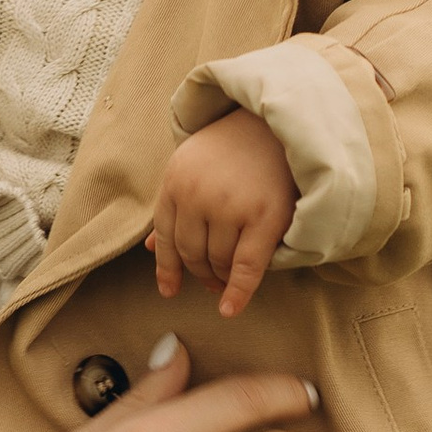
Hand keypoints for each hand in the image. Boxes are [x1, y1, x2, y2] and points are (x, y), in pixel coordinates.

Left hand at [151, 111, 297, 315]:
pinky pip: (246, 267)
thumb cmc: (235, 147)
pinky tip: (229, 309)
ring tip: (230, 278)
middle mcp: (197, 195)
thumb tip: (151, 248)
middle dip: (200, 272)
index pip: (166, 237)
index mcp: (175, 181)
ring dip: (222, 277)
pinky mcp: (264, 216)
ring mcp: (229, 206)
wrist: (279, 122)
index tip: (169, 290)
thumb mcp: (193, 167)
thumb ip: (174, 205)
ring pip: (218, 261)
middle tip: (211, 282)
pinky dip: (238, 292)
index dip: (167, 268)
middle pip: (191, 253)